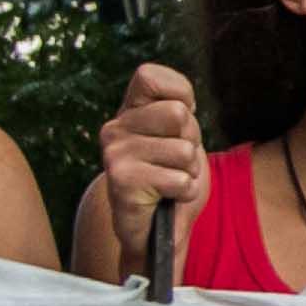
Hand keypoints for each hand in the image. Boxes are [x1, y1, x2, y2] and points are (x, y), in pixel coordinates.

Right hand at [94, 64, 207, 279]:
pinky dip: (185, 191)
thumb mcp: (181, 134)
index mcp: (129, 110)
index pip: (151, 76)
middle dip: (190, 140)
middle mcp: (114, 128)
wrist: (157, 228)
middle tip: (174, 160)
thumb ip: (179, 111)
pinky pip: (180, 180)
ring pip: (184, 150)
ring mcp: (115, 154)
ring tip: (169, 179)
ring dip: (189, 170)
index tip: (178, 124)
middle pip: (178, 114)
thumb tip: (183, 107)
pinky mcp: (122, 182)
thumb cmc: (172, 175)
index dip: (181, 95)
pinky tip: (166, 197)